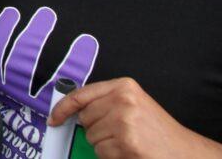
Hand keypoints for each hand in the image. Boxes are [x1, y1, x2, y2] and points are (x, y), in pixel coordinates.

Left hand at [49, 78, 221, 157]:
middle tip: (119, 133)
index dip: (63, 108)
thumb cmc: (156, 130)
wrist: (183, 151)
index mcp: (124, 86)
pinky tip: (128, 152)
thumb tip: (71, 109)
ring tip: (127, 142)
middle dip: (96, 129)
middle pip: (85, 118)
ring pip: (91, 137)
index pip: (81, 94)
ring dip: (105, 144)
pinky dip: (110, 156)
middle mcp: (123, 100)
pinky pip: (100, 152)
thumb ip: (106, 101)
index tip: (54, 117)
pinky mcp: (126, 142)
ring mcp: (124, 121)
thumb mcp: (133, 104)